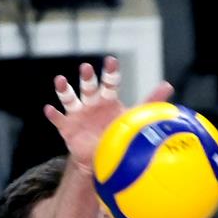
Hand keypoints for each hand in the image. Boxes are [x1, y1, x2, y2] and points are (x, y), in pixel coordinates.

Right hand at [42, 56, 174, 172]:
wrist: (101, 156)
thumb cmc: (118, 131)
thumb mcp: (134, 116)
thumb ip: (150, 101)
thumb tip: (168, 85)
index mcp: (108, 99)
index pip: (109, 82)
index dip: (110, 72)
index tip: (111, 61)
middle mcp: (91, 102)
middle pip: (88, 87)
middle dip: (87, 77)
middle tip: (86, 69)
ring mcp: (77, 114)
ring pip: (69, 98)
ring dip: (63, 89)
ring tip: (60, 80)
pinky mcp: (67, 127)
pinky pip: (59, 119)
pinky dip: (53, 114)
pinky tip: (49, 109)